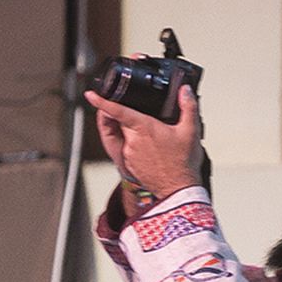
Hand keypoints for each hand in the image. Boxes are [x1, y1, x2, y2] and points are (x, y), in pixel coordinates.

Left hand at [83, 84, 204, 199]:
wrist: (179, 190)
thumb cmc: (183, 163)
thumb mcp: (191, 131)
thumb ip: (188, 107)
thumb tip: (185, 90)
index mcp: (144, 128)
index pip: (117, 110)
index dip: (102, 101)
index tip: (90, 94)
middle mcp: (133, 140)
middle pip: (124, 122)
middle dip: (133, 119)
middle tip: (151, 124)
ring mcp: (129, 154)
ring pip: (127, 137)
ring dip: (137, 136)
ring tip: (157, 144)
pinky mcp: (130, 166)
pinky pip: (130, 151)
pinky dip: (138, 150)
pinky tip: (154, 155)